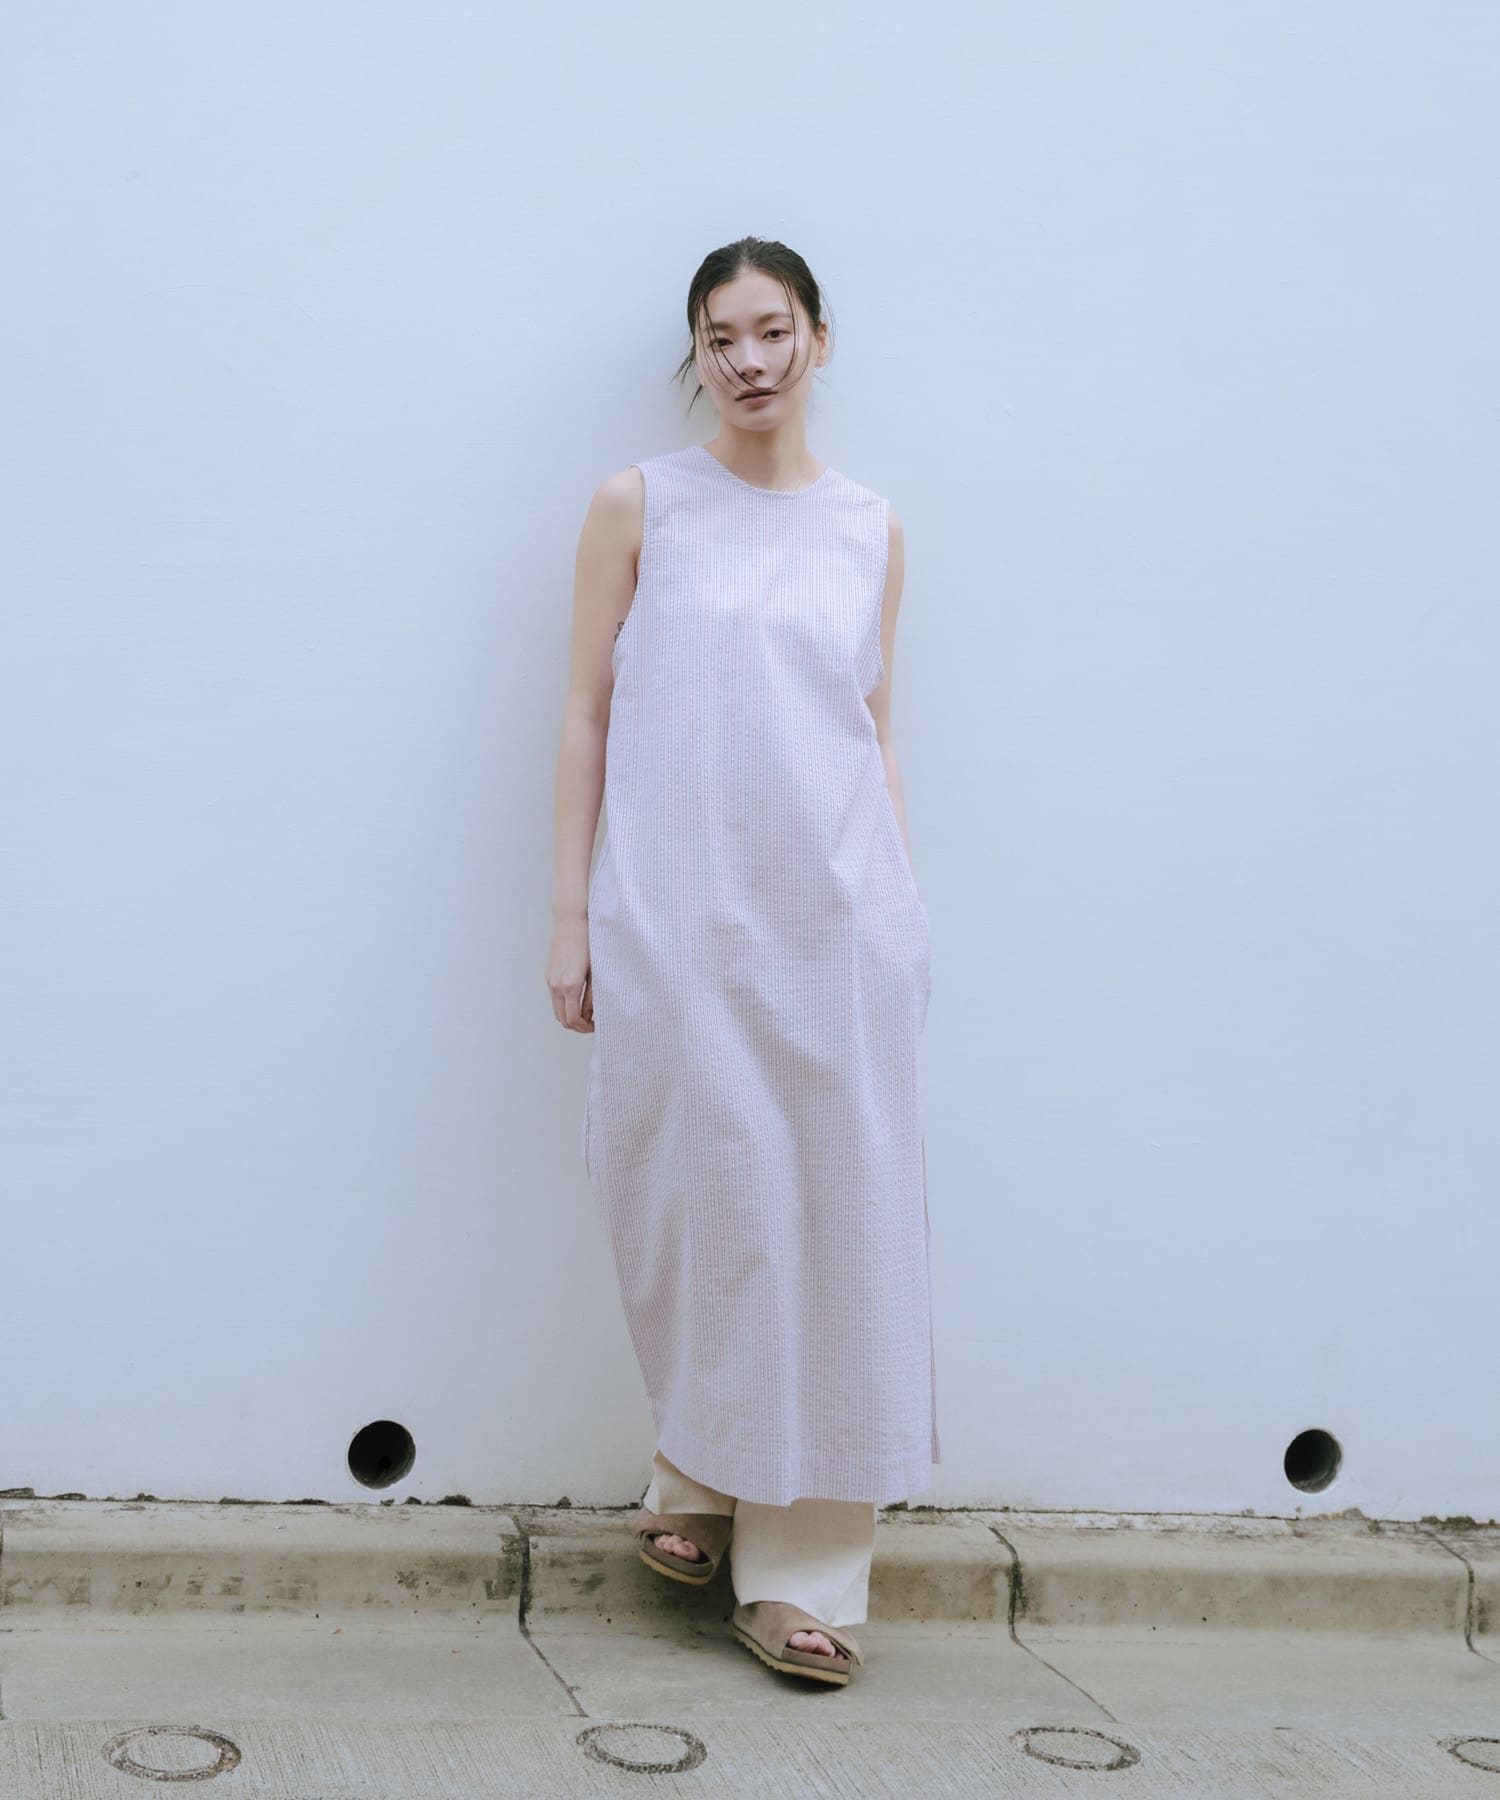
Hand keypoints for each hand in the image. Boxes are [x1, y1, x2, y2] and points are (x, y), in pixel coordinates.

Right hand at [547, 916, 594, 1031]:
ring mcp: (550, 980)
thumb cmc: (588, 943)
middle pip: (562, 1019)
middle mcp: (556, 986)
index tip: (596, 1027)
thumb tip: (592, 1015)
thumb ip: (593, 996)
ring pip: (556, 1010)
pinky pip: (554, 998)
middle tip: (592, 1024)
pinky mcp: (548, 975)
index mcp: (569, 986)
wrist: (570, 922)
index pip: (573, 1019)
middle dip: (577, 1026)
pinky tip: (577, 999)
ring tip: (586, 1013)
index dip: (584, 1028)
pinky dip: (564, 1005)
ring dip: (569, 1016)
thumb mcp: (596, 972)